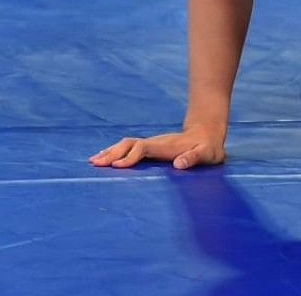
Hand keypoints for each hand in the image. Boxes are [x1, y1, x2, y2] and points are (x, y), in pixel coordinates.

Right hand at [89, 124, 225, 169]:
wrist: (206, 134)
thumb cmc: (208, 148)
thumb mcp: (207, 154)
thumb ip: (194, 158)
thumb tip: (179, 164)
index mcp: (166, 146)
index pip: (144, 148)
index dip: (131, 156)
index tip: (118, 166)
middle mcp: (155, 142)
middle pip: (129, 144)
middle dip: (113, 153)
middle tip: (96, 164)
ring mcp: (151, 144)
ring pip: (126, 144)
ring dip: (110, 152)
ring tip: (93, 161)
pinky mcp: (150, 147)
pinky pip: (128, 147)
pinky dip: (114, 152)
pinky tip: (103, 158)